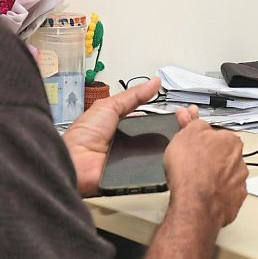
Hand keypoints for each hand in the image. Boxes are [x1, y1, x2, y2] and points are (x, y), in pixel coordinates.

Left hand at [63, 77, 169, 196]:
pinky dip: (157, 162)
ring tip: (175, 137)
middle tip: (180, 123)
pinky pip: (152, 168)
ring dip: (163, 146)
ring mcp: (133, 161)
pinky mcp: (135, 176)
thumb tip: (155, 82)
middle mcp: (128, 144)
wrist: (77, 162)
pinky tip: (164, 155)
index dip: (159, 115)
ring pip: (156, 152)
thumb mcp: (109, 106)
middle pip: (154, 136)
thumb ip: (133, 95)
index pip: (147, 120)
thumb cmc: (83, 135)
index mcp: (121, 127)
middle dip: (166, 130)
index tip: (176, 110)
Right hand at [164, 117, 248, 226]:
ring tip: (195, 181)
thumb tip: (192, 116)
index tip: (193, 142)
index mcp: (231, 141)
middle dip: (209, 158)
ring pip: (225, 175)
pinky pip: (225, 194)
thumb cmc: (191, 171)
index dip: (202, 138)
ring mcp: (238, 183)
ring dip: (213, 176)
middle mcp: (239, 161)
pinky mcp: (234, 202)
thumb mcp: (185, 135)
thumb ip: (192, 124)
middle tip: (191, 162)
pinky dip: (215, 194)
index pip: (217, 134)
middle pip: (223, 155)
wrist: (195, 204)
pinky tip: (202, 194)